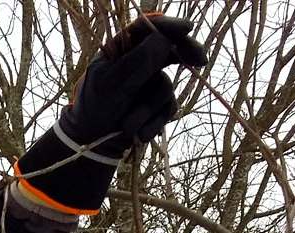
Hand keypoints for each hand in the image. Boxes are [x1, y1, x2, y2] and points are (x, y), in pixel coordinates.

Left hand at [64, 15, 207, 156]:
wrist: (93, 144)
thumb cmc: (94, 107)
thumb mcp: (111, 83)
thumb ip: (137, 62)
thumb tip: (164, 40)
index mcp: (124, 48)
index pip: (149, 28)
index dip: (170, 25)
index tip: (188, 28)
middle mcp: (141, 62)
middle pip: (170, 49)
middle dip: (186, 53)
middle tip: (200, 60)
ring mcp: (151, 83)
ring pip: (166, 87)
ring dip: (148, 110)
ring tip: (127, 126)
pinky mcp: (157, 107)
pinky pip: (168, 109)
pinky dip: (154, 123)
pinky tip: (140, 135)